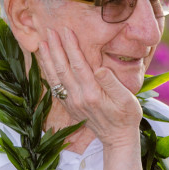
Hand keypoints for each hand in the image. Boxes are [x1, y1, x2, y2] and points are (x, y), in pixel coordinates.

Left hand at [37, 28, 142, 151]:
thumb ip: (112, 83)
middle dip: (56, 48)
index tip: (66, 31)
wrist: (117, 139)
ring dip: (47, 59)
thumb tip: (99, 68)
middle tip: (49, 30)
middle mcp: (78, 98)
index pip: (79, 64)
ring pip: (55, 78)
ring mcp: (72, 103)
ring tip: (42, 43)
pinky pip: (54, 87)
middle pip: (63, 68)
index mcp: (93, 93)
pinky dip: (48, 73)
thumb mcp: (127, 99)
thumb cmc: (126, 116)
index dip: (71, 46)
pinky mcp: (69, 107)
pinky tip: (45, 63)